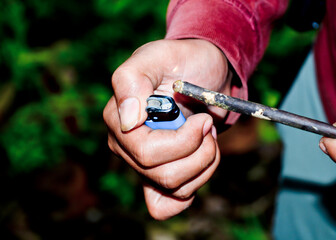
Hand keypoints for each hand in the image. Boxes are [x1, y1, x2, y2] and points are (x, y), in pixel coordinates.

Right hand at [103, 39, 231, 219]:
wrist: (203, 72)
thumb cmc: (181, 62)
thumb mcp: (158, 56)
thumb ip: (132, 81)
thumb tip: (127, 121)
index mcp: (119, 121)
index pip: (147, 153)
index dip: (184, 142)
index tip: (203, 120)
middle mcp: (126, 147)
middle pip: (165, 176)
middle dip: (200, 153)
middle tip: (207, 124)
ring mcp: (143, 164)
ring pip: (176, 188)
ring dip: (205, 163)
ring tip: (207, 135)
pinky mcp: (161, 175)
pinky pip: (170, 203)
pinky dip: (194, 185)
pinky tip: (201, 163)